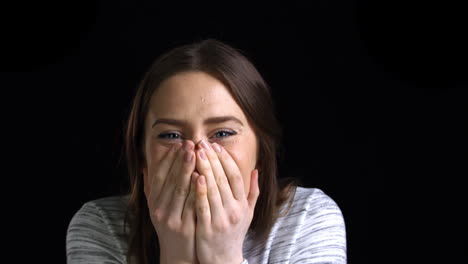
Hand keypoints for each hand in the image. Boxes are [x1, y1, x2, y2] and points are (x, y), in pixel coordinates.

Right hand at [144, 140, 198, 263]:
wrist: (178, 255)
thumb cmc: (171, 227)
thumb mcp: (157, 209)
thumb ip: (152, 189)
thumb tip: (145, 167)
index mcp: (154, 204)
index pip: (159, 177)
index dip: (168, 160)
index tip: (178, 145)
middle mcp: (160, 210)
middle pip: (170, 181)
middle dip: (180, 160)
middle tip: (189, 144)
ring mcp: (173, 219)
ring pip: (181, 191)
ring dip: (188, 170)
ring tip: (196, 154)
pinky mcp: (185, 227)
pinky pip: (192, 205)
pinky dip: (196, 189)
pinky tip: (201, 176)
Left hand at [193, 139, 258, 263]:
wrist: (223, 260)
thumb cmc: (233, 233)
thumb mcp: (247, 214)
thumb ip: (252, 192)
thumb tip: (255, 170)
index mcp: (242, 205)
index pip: (235, 176)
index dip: (226, 159)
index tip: (215, 146)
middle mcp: (234, 211)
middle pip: (223, 179)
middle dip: (212, 159)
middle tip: (202, 143)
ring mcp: (221, 220)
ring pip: (213, 189)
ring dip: (205, 169)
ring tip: (196, 153)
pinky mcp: (208, 228)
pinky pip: (203, 206)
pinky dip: (199, 191)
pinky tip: (194, 177)